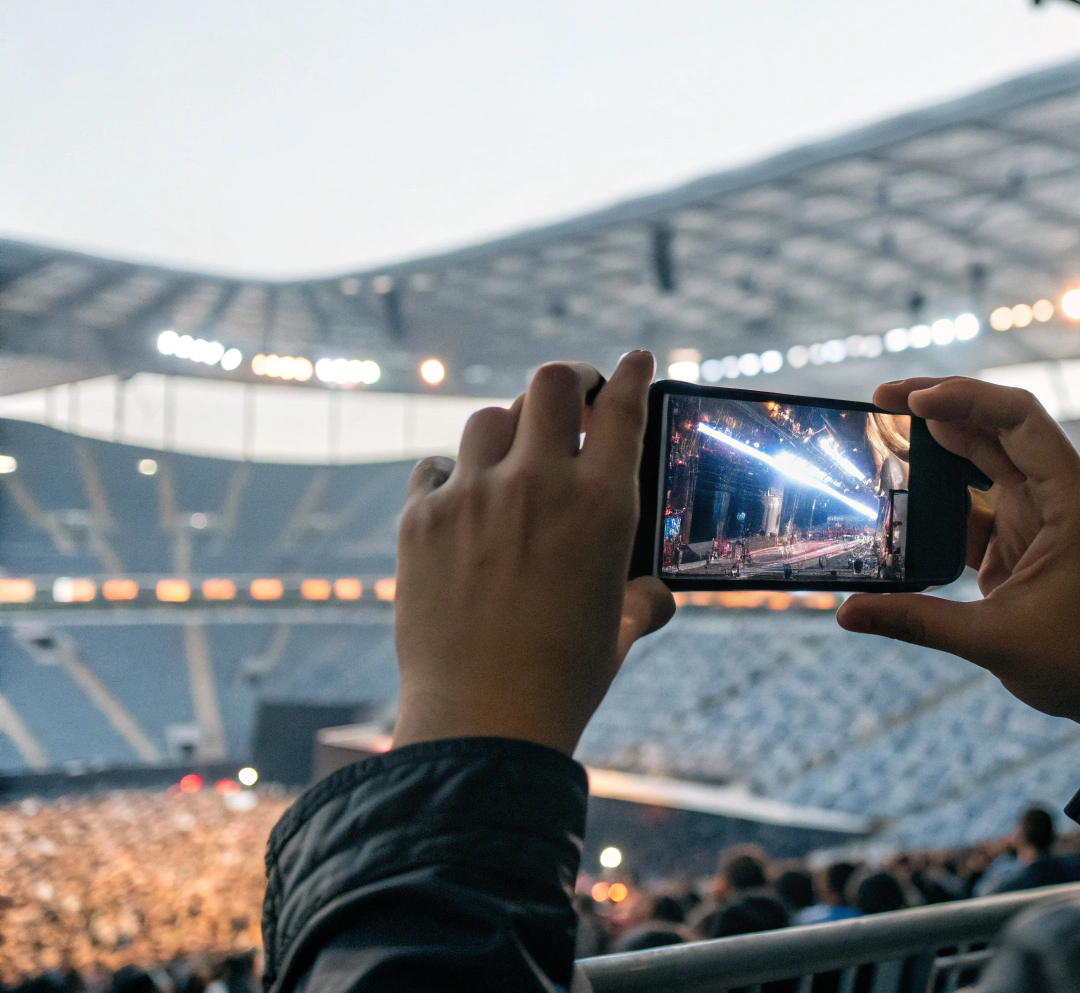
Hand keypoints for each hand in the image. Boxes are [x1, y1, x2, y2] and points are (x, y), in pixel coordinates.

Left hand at [390, 354, 674, 754]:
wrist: (483, 721)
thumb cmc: (565, 679)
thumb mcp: (621, 630)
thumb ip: (642, 597)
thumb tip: (654, 592)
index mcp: (604, 505)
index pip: (621, 406)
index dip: (629, 373)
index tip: (631, 362)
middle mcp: (539, 484)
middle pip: (550, 382)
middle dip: (567, 382)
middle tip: (572, 400)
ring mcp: (474, 496)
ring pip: (491, 417)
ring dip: (511, 430)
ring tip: (517, 458)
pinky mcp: (420, 519)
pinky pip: (437, 468)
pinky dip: (455, 475)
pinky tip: (464, 501)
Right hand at [837, 378, 1079, 743]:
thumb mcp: (996, 641)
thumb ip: (918, 622)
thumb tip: (846, 614)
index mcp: (1071, 498)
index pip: (1018, 418)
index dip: (964, 397)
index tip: (912, 401)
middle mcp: (1058, 495)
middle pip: (996, 428)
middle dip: (940, 408)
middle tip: (880, 401)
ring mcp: (1041, 517)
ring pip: (984, 463)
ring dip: (937, 450)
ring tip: (883, 438)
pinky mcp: (1025, 543)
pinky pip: (978, 508)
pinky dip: (941, 503)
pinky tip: (900, 502)